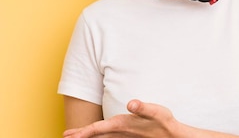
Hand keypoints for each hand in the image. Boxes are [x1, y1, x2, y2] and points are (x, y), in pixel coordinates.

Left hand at [63, 99, 179, 137]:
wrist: (173, 136)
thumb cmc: (164, 122)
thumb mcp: (155, 111)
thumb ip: (143, 107)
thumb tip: (132, 103)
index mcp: (122, 125)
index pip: (97, 129)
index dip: (83, 132)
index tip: (69, 135)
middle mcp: (121, 132)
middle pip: (96, 135)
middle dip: (81, 135)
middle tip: (66, 136)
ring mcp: (124, 136)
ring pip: (102, 137)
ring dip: (89, 136)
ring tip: (77, 136)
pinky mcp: (129, 136)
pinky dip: (101, 137)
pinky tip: (100, 136)